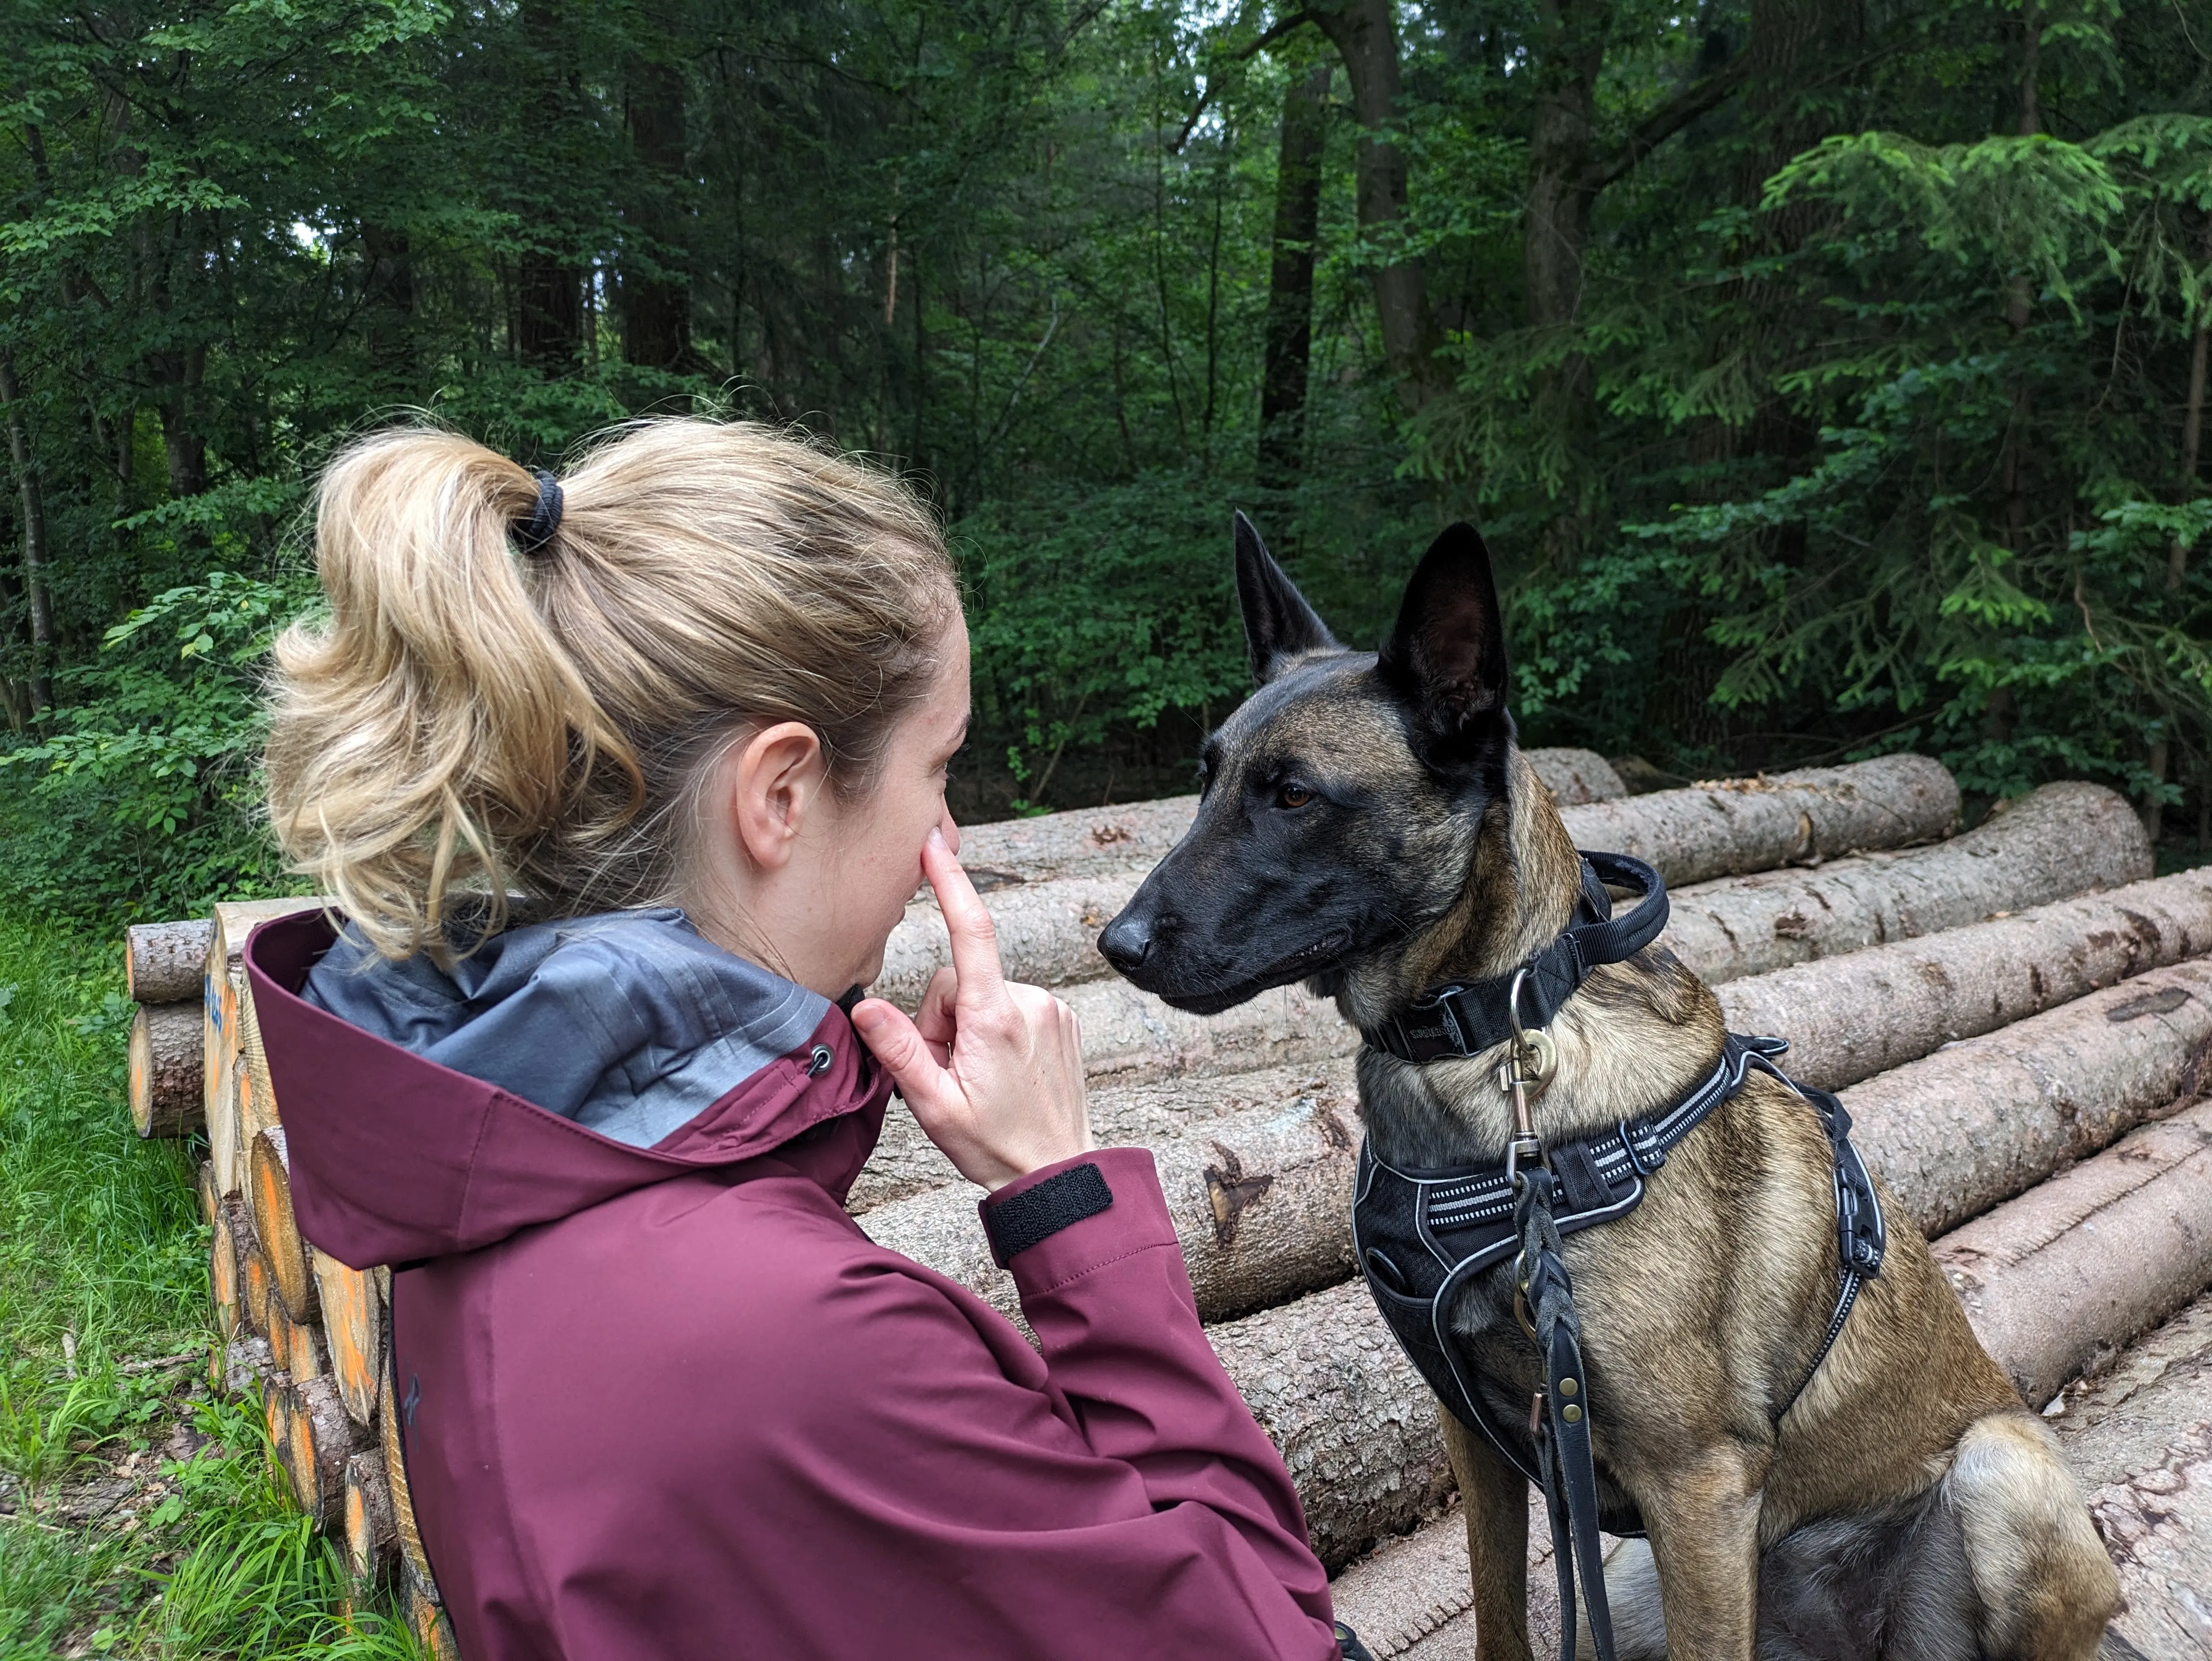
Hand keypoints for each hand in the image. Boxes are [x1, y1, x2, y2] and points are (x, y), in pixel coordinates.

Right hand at [851, 827, 1092, 1190]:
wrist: (1059, 1173)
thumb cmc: (995, 1145)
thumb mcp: (935, 1106)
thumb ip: (899, 1051)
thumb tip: (866, 1007)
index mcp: (993, 1018)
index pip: (969, 931)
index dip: (949, 881)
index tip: (932, 843)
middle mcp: (1028, 1002)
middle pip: (958, 981)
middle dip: (941, 1021)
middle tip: (950, 1073)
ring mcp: (1050, 1009)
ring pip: (983, 994)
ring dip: (970, 1028)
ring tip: (979, 1078)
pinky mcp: (1061, 1019)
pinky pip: (1011, 1005)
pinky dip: (997, 1030)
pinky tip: (1002, 1071)